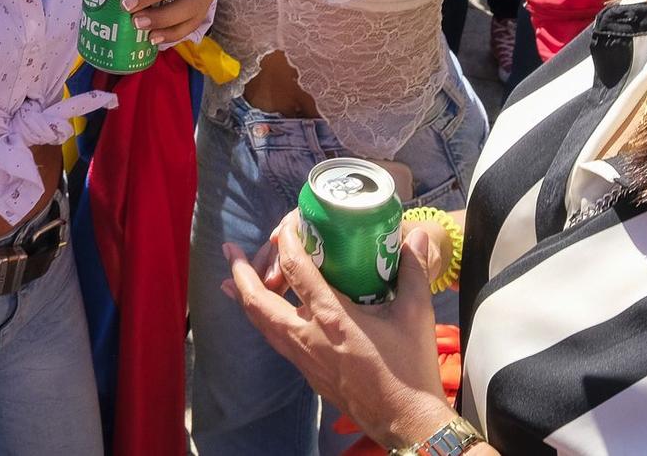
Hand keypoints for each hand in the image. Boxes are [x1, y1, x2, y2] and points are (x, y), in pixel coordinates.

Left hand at [223, 213, 458, 450]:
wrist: (405, 420)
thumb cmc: (410, 368)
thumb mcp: (416, 314)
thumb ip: (414, 271)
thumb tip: (415, 236)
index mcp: (333, 316)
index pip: (297, 269)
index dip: (287, 242)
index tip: (287, 225)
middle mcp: (308, 336)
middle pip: (259, 300)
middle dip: (241, 273)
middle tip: (231, 250)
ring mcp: (304, 357)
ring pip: (261, 323)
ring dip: (245, 297)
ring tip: (230, 280)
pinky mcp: (307, 372)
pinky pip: (274, 340)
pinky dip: (262, 320)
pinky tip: (264, 314)